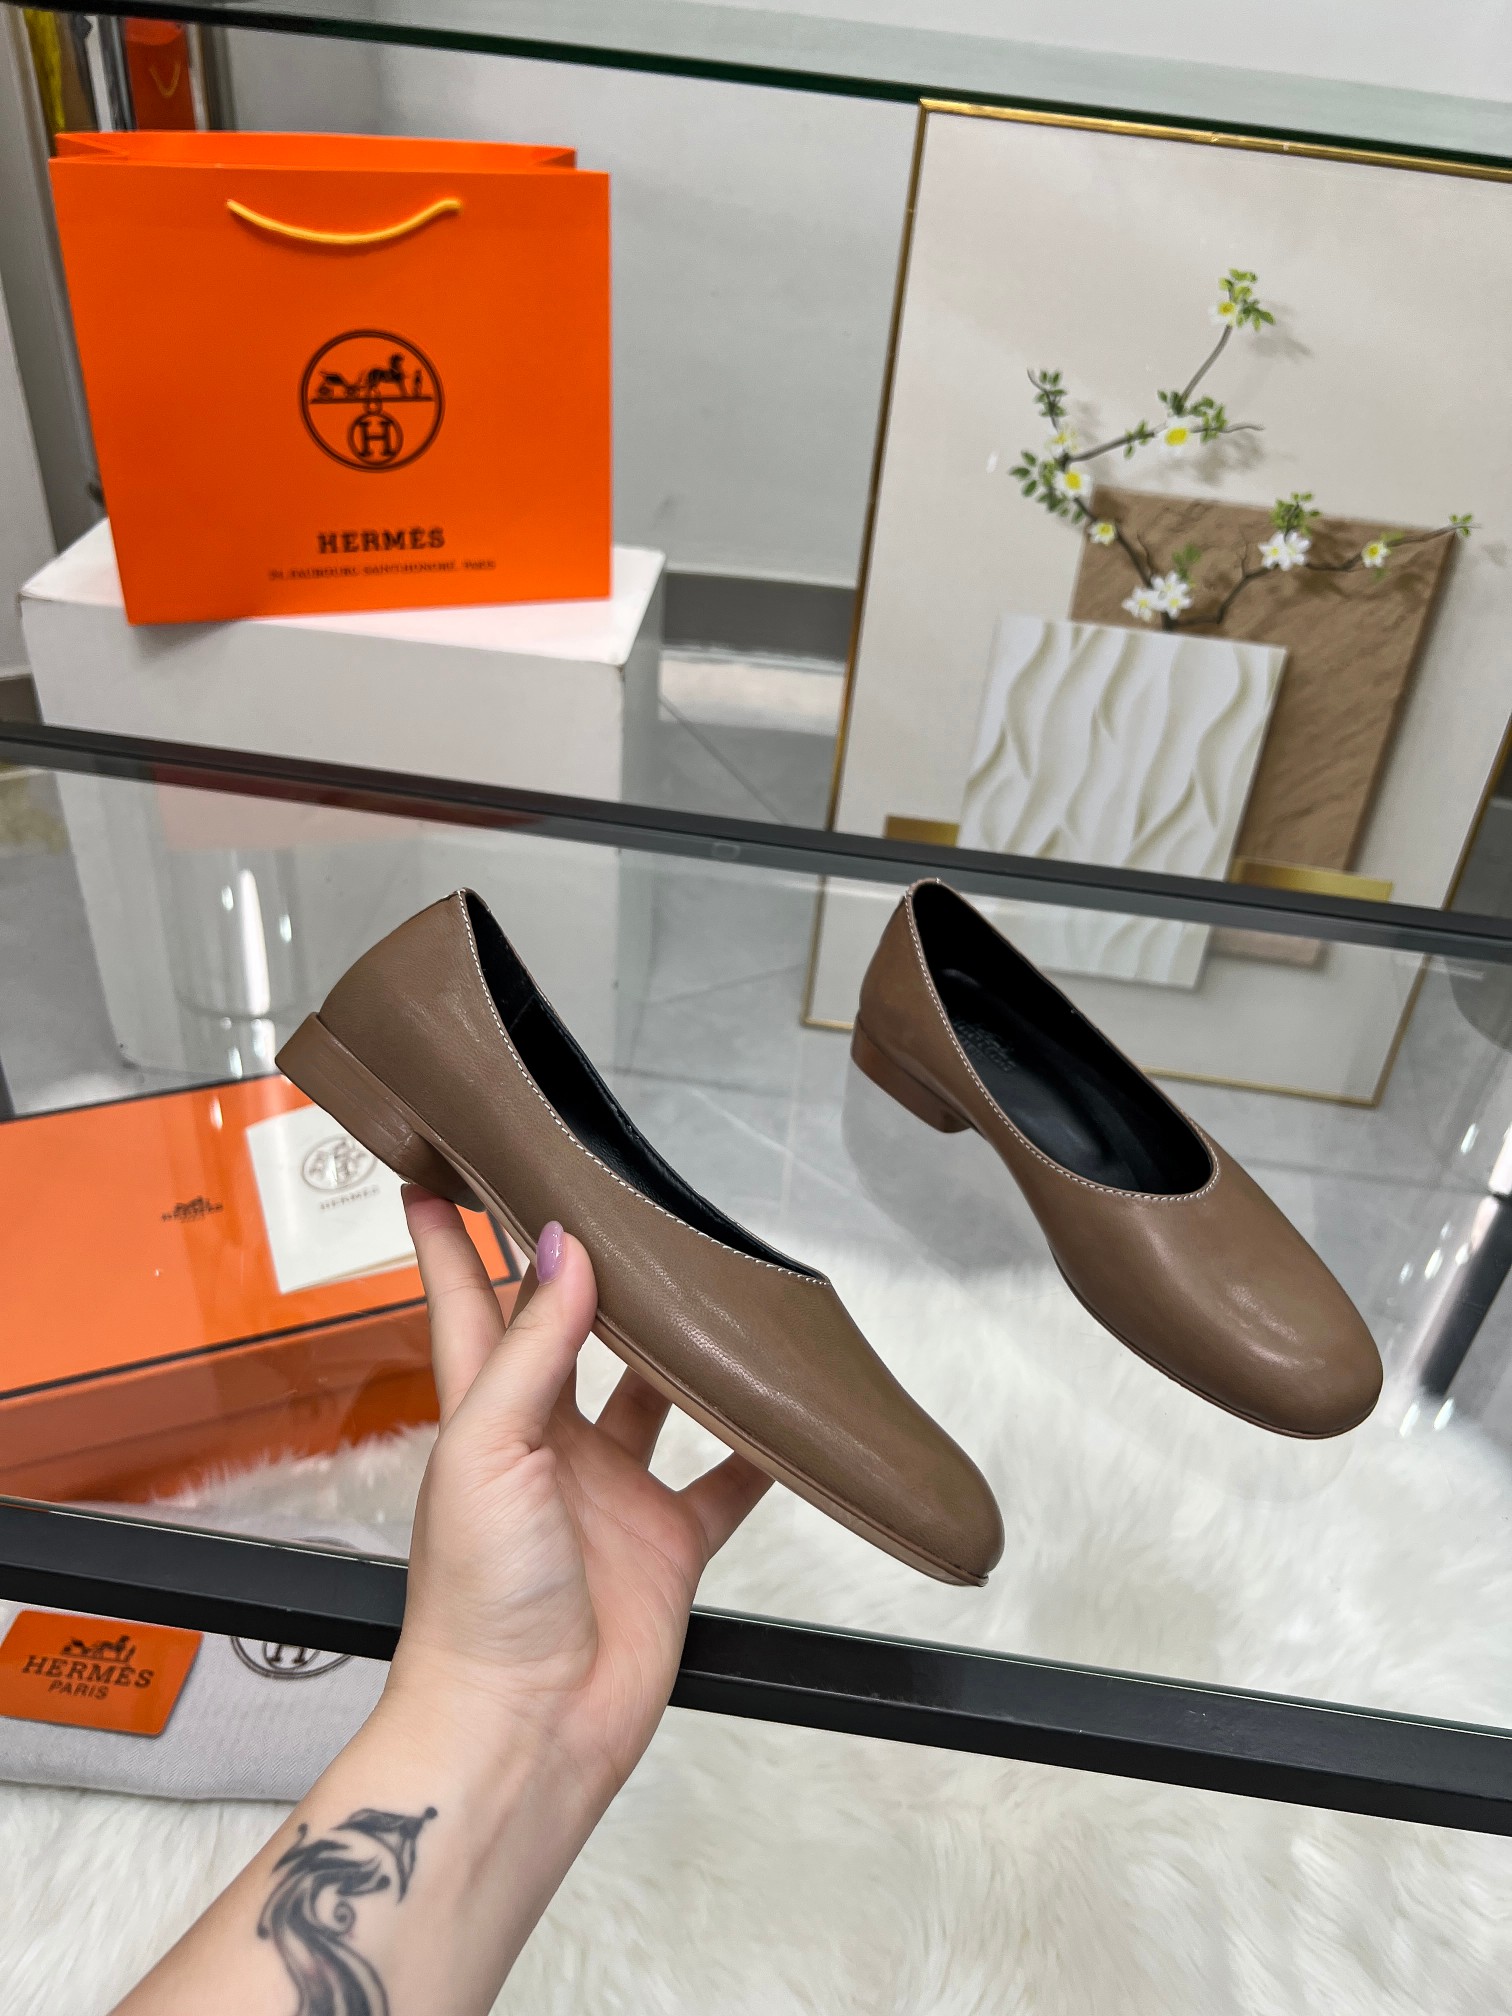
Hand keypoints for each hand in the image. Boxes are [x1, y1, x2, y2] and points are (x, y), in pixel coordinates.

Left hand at [384, 1189, 770, 1806]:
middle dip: (585, 1272)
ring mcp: (610, 1492)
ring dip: (680, 1349)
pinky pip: (724, 1482)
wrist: (525, 1729)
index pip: (465, 1300)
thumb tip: (563, 1247)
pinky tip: (784, 1416)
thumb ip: (533, 1348)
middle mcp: (548, 1443)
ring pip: (654, 1394)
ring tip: (715, 1290)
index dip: (447, 1236)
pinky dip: (758, 1451)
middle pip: (569, 1333)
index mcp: (486, 1414)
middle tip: (614, 1203)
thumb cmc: (475, 1604)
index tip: (436, 1168)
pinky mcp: (667, 1542)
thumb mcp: (488, 1452)